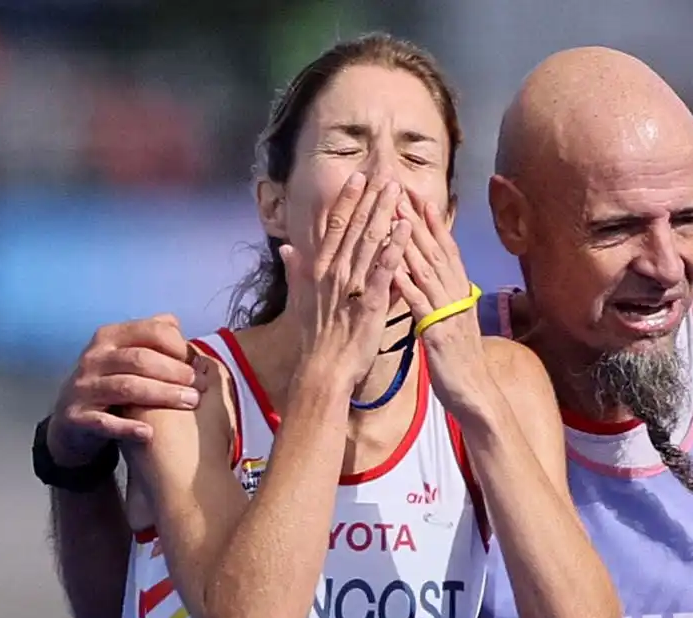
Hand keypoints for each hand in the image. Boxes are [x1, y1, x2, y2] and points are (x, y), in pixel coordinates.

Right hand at [49, 314, 204, 466]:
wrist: (70, 418)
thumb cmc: (110, 381)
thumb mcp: (124, 354)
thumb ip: (149, 337)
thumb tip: (175, 323)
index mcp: (109, 337)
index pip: (149, 331)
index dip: (177, 345)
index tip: (198, 362)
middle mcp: (94, 358)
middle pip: (141, 359)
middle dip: (175, 371)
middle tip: (201, 385)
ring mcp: (84, 387)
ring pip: (127, 387)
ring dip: (163, 394)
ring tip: (191, 402)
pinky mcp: (77, 417)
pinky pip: (104, 422)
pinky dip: (127, 428)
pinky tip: (149, 433)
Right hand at [281, 172, 410, 393]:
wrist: (323, 368)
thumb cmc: (315, 337)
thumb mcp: (299, 299)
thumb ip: (296, 270)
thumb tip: (287, 248)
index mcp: (318, 269)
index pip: (333, 226)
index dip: (346, 200)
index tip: (357, 178)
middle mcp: (334, 271)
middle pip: (354, 227)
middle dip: (370, 198)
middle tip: (385, 174)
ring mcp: (352, 285)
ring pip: (369, 241)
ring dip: (384, 213)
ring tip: (397, 190)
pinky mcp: (370, 301)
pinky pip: (384, 269)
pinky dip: (395, 246)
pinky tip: (406, 227)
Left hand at [394, 190, 492, 415]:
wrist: (475, 395)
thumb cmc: (461, 363)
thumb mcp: (453, 324)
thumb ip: (444, 301)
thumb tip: (437, 283)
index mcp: (460, 295)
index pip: (447, 252)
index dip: (434, 224)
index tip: (420, 198)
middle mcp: (457, 298)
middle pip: (437, 253)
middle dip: (419, 221)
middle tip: (403, 192)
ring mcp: (449, 314)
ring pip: (428, 272)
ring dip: (410, 243)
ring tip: (394, 217)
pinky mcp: (438, 334)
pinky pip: (419, 305)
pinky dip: (406, 284)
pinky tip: (391, 267)